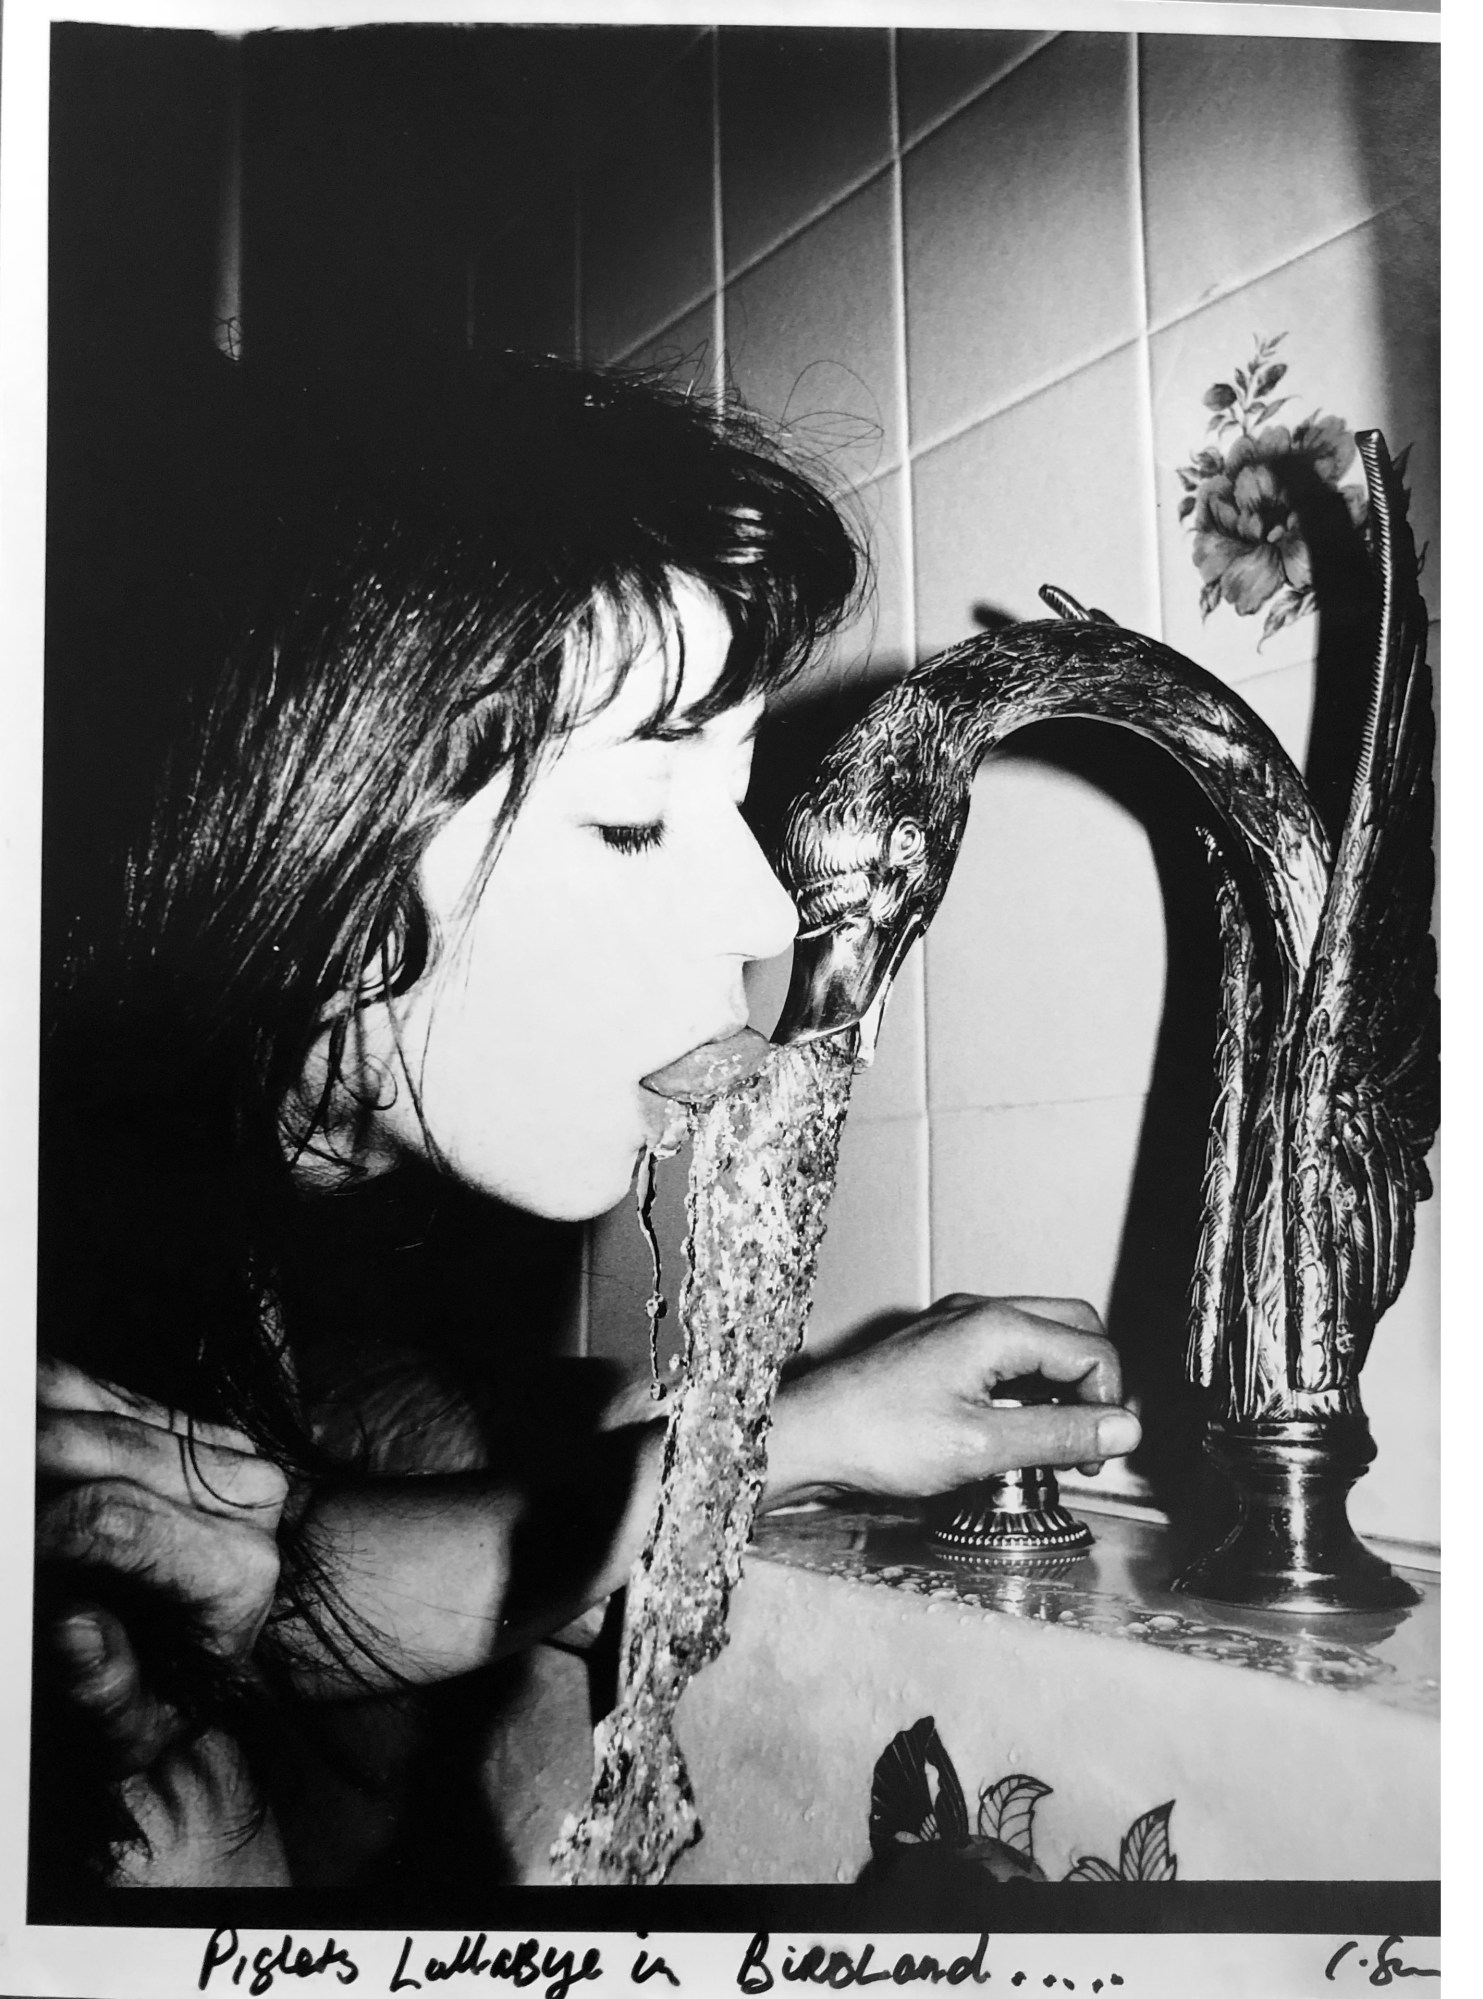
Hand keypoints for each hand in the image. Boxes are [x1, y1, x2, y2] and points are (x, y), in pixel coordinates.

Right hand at [36, 1359, 288, 1773]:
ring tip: (7, 1480)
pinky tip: (17, 1442)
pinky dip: (38, 1405)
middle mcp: (246, 1493)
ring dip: (25, 1429)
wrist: (232, 1646)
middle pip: (99, 1444)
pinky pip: (96, 1389)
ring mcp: (221, 1446)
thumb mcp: (140, 1727)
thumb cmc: (173, 1691)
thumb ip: (107, 1688)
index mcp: (238, 1569)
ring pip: (92, 1403)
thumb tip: (71, 1626)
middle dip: (20, 1466)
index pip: (114, 1520)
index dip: (32, 1526)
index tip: (6, 1551)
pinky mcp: (187, 1422)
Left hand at [765, 1294, 1139, 1504]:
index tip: (1096, 1457)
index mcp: (998, 1328)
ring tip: (1051, 1442)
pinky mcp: (940, 1344)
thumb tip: (1125, 1429)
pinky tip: (1012, 1426)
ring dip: (1061, 1383)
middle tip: (1087, 1443)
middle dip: (1094, 1384)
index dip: (1108, 1407)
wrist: (808, 1433)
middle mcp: (980, 1313)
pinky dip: (1027, 1382)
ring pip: (1042, 1336)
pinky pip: (1007, 1348)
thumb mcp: (981, 1446)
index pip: (1093, 1352)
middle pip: (1075, 1329)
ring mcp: (957, 1324)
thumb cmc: (877, 1437)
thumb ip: (1059, 1436)